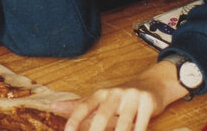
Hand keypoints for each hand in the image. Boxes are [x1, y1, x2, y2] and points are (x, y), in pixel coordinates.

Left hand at [52, 62, 183, 130]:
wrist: (153, 83)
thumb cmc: (121, 96)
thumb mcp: (100, 98)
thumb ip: (78, 105)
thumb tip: (53, 106)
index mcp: (101, 93)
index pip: (84, 106)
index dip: (74, 119)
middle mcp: (115, 93)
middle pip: (103, 115)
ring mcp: (133, 97)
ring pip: (124, 122)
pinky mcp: (148, 103)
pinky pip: (142, 123)